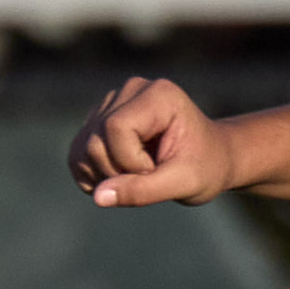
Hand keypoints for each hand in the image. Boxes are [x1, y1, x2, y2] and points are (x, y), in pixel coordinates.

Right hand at [69, 78, 240, 208]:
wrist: (212, 158)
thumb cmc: (206, 168)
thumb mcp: (184, 184)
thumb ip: (143, 191)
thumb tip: (98, 197)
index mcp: (158, 95)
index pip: (116, 128)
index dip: (130, 161)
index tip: (159, 170)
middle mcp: (130, 91)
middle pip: (95, 141)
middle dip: (120, 172)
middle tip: (153, 175)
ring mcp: (111, 103)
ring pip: (82, 149)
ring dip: (107, 176)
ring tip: (142, 175)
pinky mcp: (99, 121)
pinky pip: (77, 154)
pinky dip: (95, 175)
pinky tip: (123, 177)